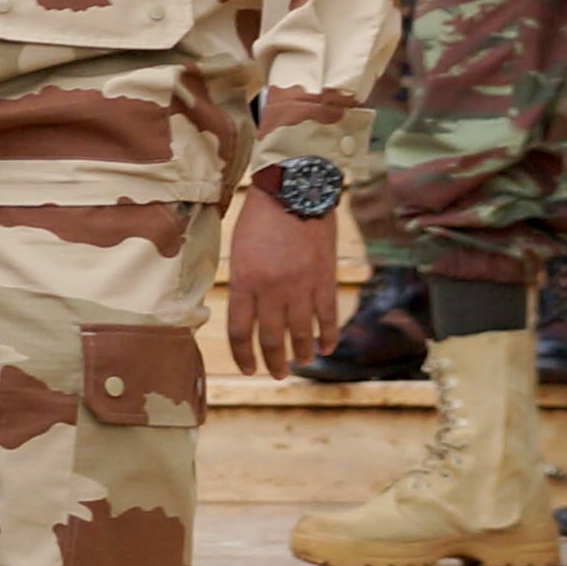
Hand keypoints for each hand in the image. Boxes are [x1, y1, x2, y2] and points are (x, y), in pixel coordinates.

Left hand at [225, 185, 339, 379]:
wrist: (295, 191)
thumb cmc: (260, 216)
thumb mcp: (238, 249)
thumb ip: (243, 281)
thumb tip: (247, 310)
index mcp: (244, 281)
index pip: (240, 330)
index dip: (243, 355)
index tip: (248, 368)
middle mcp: (272, 289)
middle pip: (271, 339)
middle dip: (272, 362)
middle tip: (276, 374)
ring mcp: (301, 287)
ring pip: (301, 334)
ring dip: (301, 354)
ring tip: (300, 363)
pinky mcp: (325, 280)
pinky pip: (327, 318)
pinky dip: (328, 336)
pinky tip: (327, 348)